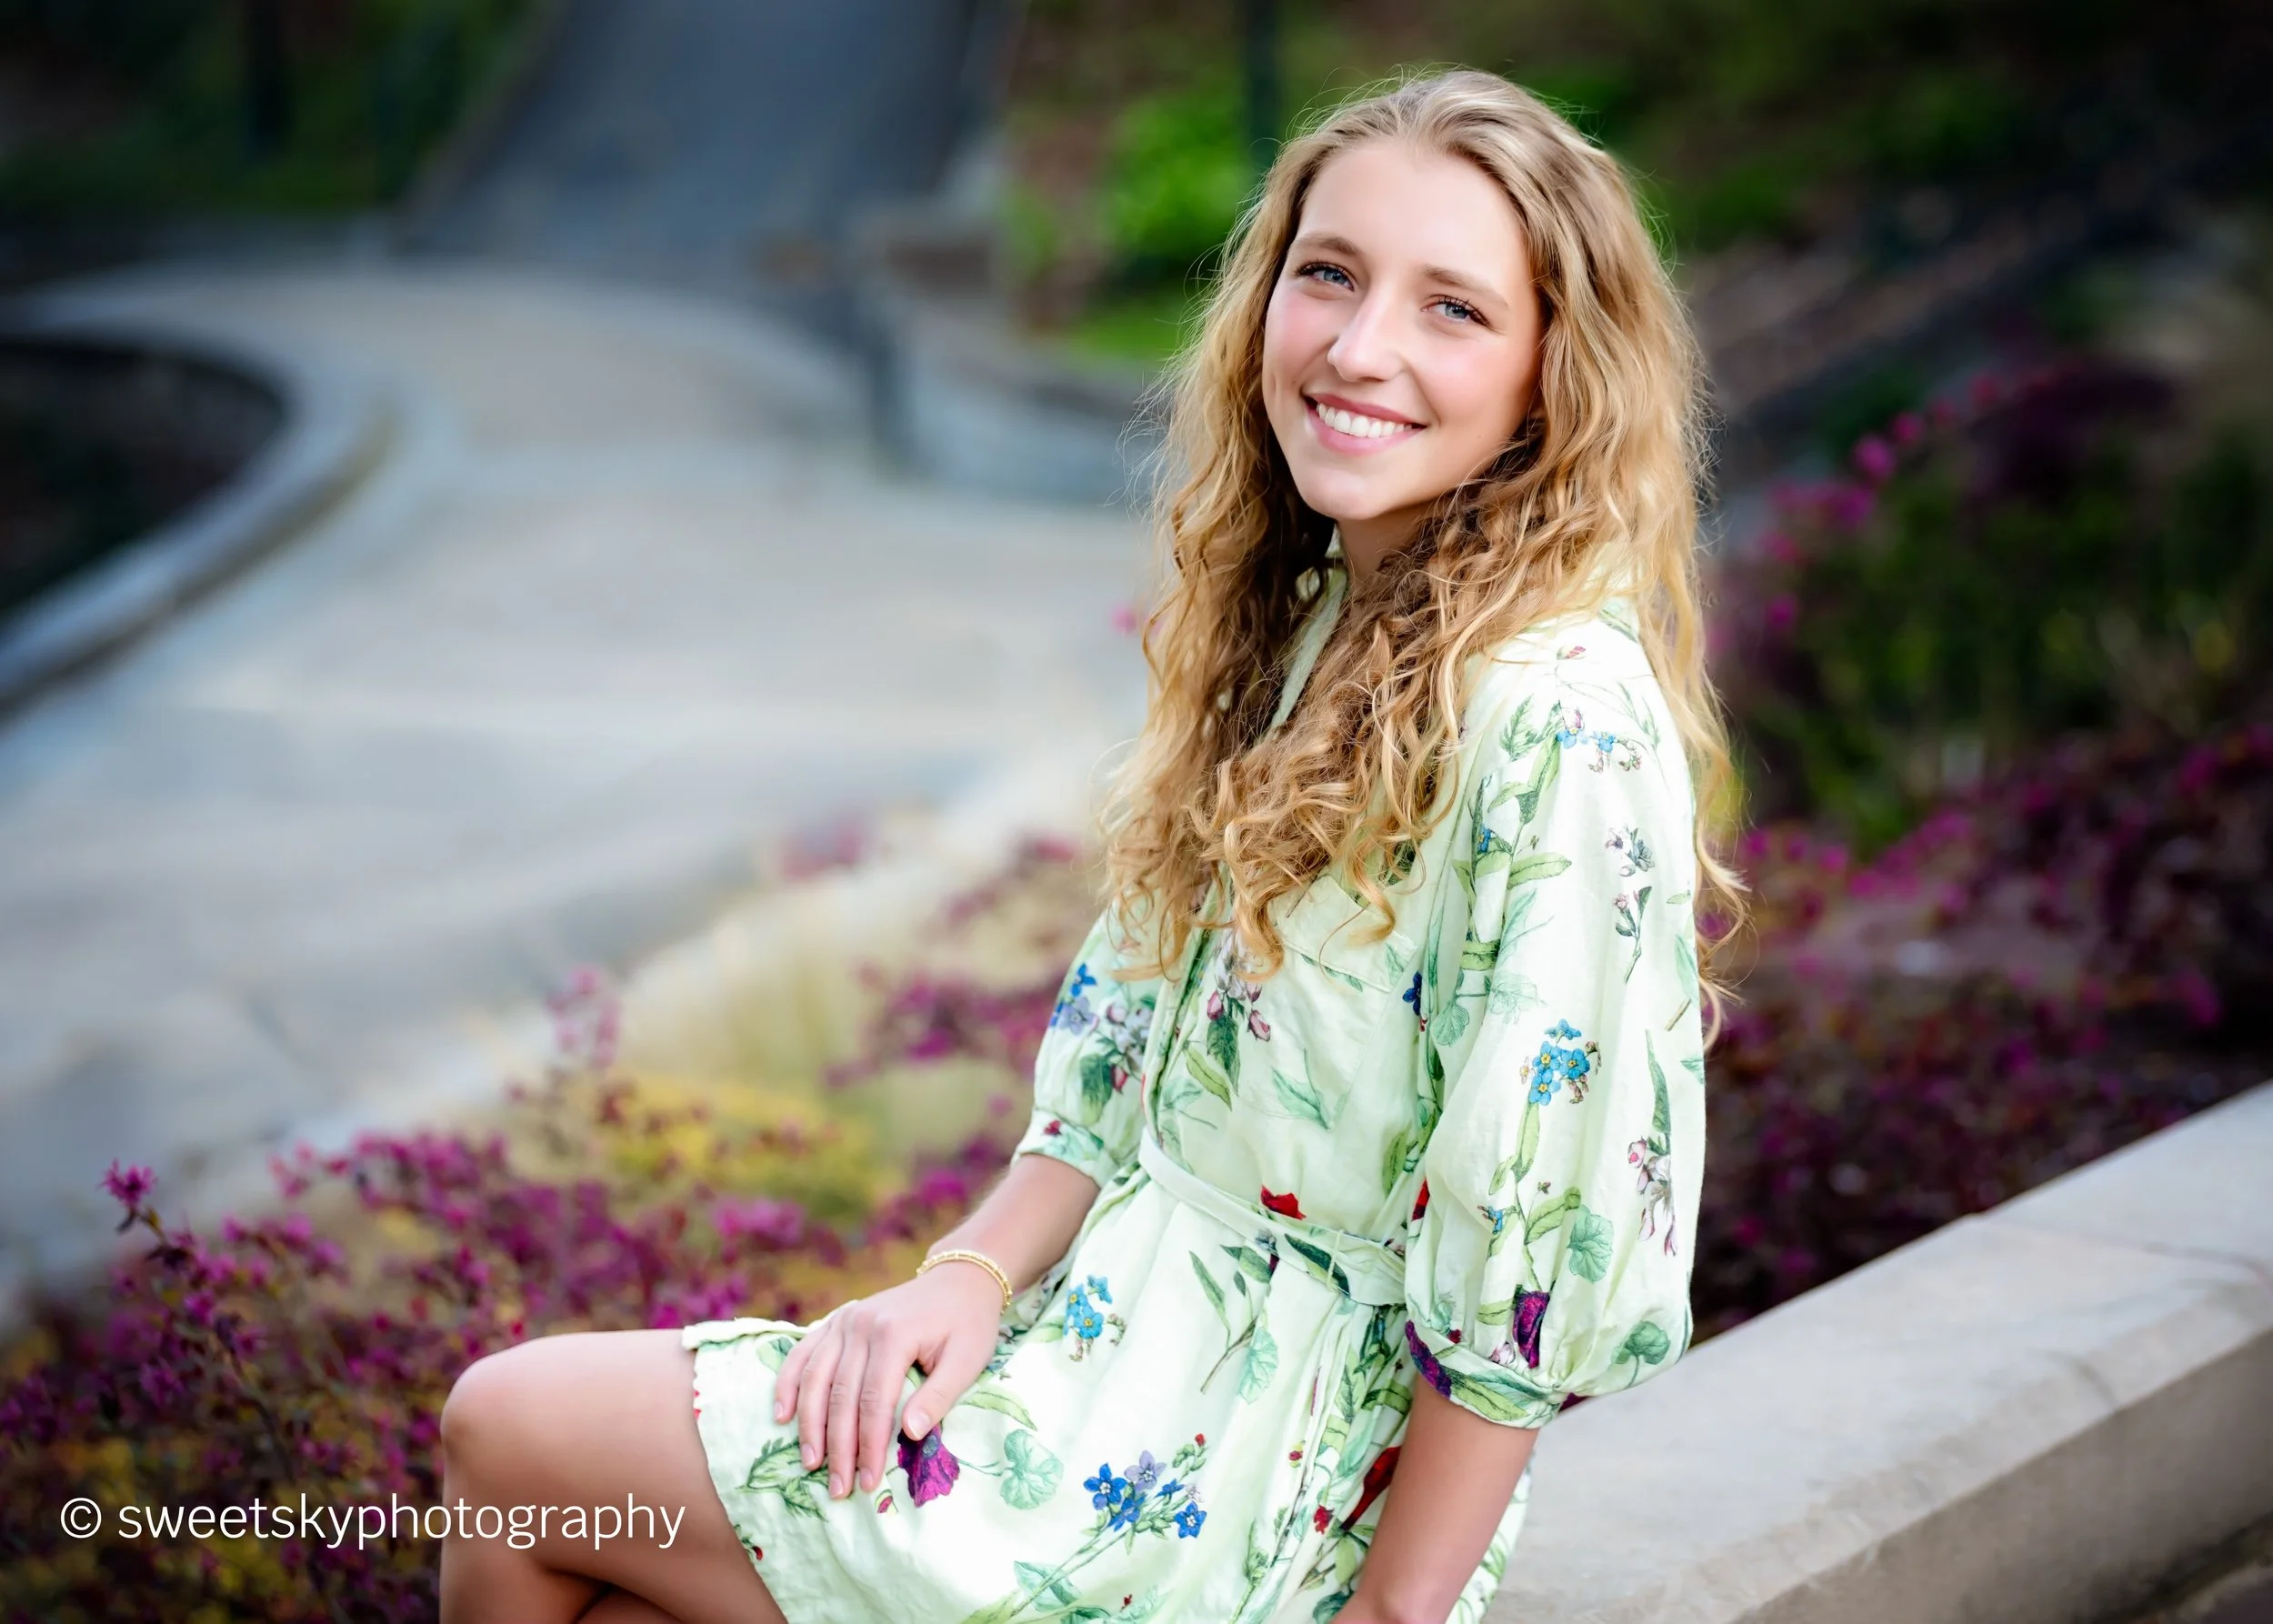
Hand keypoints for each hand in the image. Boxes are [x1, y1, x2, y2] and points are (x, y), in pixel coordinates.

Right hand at [773, 1259, 1004, 1499]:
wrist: (959, 1280)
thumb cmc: (968, 1325)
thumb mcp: (968, 1360)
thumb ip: (939, 1396)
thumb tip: (910, 1434)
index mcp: (894, 1334)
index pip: (874, 1401)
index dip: (868, 1445)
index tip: (867, 1482)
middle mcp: (861, 1325)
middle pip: (840, 1395)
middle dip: (837, 1447)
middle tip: (837, 1488)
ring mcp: (845, 1320)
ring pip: (815, 1378)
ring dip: (809, 1424)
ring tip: (810, 1463)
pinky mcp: (837, 1319)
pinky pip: (803, 1353)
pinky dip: (789, 1383)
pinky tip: (782, 1415)